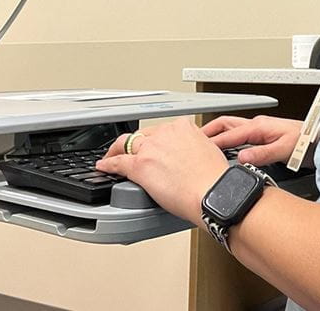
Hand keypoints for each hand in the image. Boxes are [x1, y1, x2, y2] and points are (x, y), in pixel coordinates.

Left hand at [95, 118, 228, 223]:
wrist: (213, 192)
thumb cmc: (215, 178)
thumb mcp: (211, 150)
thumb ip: (197, 146)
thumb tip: (193, 153)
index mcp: (184, 127)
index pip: (163, 129)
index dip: (156, 139)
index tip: (154, 146)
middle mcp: (166, 133)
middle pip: (144, 135)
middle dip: (138, 144)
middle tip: (134, 153)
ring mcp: (151, 148)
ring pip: (127, 143)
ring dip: (117, 150)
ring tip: (112, 156)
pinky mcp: (140, 166)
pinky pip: (118, 163)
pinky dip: (108, 164)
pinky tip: (104, 166)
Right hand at [201, 114, 303, 166]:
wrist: (319, 138)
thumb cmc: (305, 141)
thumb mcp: (284, 149)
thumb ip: (263, 154)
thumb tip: (242, 158)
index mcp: (259, 126)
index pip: (231, 134)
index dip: (214, 142)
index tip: (199, 149)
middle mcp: (257, 125)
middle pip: (226, 124)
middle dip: (209, 131)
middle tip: (193, 141)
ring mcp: (259, 129)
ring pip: (231, 127)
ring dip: (216, 134)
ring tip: (202, 144)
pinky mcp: (262, 135)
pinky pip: (238, 134)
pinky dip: (226, 139)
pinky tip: (223, 149)